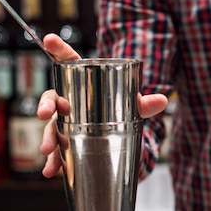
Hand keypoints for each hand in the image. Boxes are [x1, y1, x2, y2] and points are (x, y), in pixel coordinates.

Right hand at [37, 34, 168, 177]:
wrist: (120, 134)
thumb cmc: (121, 109)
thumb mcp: (134, 105)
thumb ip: (145, 103)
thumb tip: (164, 100)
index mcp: (84, 81)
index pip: (69, 61)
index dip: (58, 49)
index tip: (47, 38)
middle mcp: (70, 99)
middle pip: (52, 97)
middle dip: (47, 105)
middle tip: (46, 113)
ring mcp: (65, 121)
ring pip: (51, 127)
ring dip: (47, 137)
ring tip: (48, 150)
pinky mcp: (66, 141)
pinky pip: (56, 151)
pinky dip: (52, 163)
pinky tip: (51, 171)